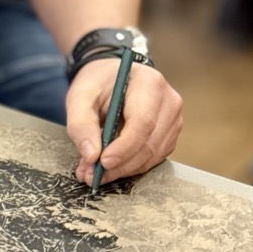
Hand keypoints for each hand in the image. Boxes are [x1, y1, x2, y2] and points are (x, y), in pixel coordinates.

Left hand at [66, 57, 182, 186]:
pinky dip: (131, 166)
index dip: (124, 147)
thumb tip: (91, 155)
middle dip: (120, 164)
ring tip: (94, 171)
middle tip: (91, 174)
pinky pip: (153, 158)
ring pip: (152, 155)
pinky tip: (110, 166)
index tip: (102, 162)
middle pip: (149, 143)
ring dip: (123, 169)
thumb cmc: (97, 83)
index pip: (143, 122)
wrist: (110, 77)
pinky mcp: (169, 135)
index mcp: (150, 83)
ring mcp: (172, 120)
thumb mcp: (80, 96)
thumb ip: (81, 124)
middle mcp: (168, 102)